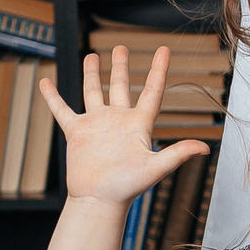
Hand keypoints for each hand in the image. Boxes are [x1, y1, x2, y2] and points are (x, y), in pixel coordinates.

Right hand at [40, 46, 208, 209]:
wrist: (99, 201)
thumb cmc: (127, 188)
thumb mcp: (155, 168)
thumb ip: (177, 154)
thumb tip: (203, 147)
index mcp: (138, 125)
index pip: (151, 91)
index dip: (158, 70)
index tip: (164, 50)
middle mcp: (118, 121)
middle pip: (120, 86)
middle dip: (120, 66)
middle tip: (121, 47)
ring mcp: (96, 125)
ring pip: (93, 92)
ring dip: (92, 74)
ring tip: (93, 56)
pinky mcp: (77, 133)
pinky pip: (63, 110)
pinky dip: (53, 97)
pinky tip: (45, 83)